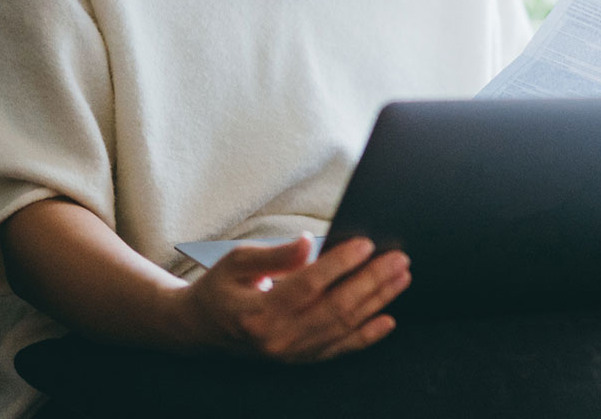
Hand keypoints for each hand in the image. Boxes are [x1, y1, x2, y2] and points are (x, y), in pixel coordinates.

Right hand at [178, 234, 409, 362]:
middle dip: (372, 281)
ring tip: (400, 277)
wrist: (200, 329)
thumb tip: (307, 242)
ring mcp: (290, 352)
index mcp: (258, 312)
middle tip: (398, 258)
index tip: (366, 243)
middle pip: (335, 308)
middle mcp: (277, 338)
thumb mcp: (236, 262)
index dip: (340, 263)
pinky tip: (388, 320)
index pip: (309, 284)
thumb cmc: (220, 289)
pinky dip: (366, 337)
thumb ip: (275, 254)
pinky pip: (339, 349)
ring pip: (343, 327)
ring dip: (377, 302)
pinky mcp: (299, 358)